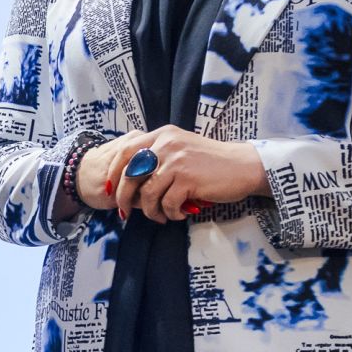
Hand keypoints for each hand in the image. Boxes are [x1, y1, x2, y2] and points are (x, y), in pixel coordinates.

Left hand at [81, 127, 267, 224]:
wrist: (242, 166)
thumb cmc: (210, 162)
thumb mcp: (180, 148)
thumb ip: (157, 155)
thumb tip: (127, 178)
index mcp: (161, 135)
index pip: (125, 151)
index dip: (112, 172)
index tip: (109, 189)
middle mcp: (166, 144)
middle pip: (130, 174)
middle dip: (124, 198)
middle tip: (125, 213)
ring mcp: (177, 161)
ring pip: (147, 193)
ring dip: (151, 211)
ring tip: (161, 216)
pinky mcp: (187, 179)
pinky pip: (167, 204)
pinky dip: (170, 214)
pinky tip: (179, 214)